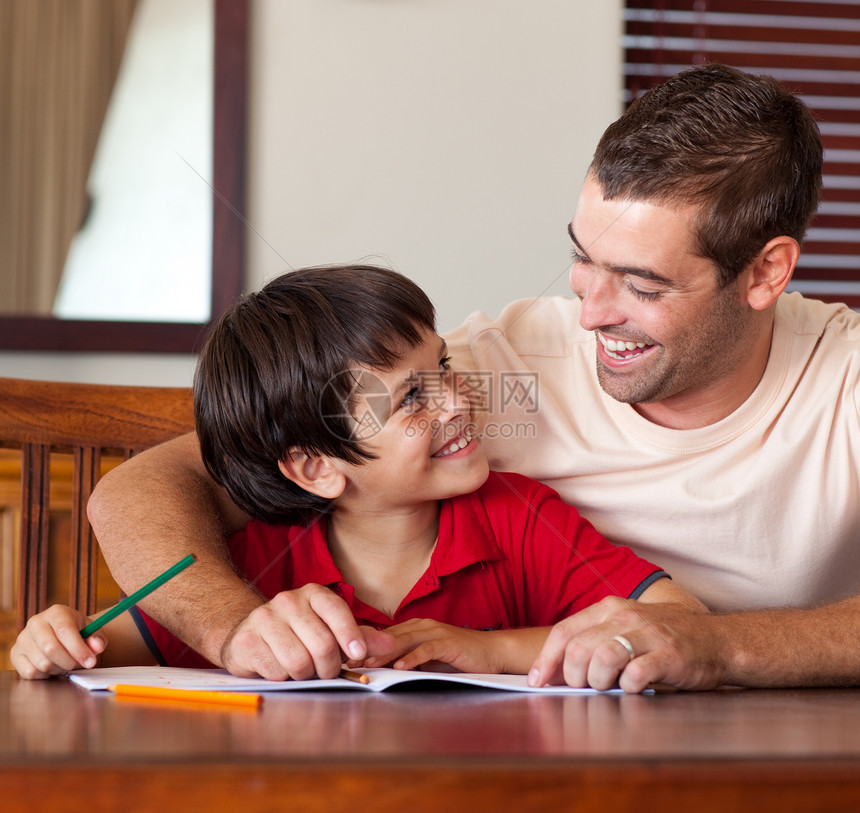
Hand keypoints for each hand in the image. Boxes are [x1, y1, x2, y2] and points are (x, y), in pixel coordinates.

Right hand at [11, 605, 106, 678]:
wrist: (64, 637)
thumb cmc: (80, 634)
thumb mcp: (93, 632)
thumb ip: (98, 639)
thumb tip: (97, 647)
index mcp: (56, 612)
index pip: (65, 630)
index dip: (79, 648)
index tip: (91, 661)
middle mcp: (36, 622)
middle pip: (51, 648)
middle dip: (69, 661)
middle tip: (79, 665)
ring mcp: (23, 639)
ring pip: (42, 663)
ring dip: (59, 669)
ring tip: (66, 663)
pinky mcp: (15, 655)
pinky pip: (31, 673)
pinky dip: (45, 675)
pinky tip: (53, 666)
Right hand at [219, 583, 394, 679]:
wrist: (250, 635)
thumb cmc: (297, 634)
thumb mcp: (329, 630)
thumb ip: (359, 637)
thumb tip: (390, 645)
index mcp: (313, 594)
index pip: (336, 611)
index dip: (350, 635)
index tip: (358, 655)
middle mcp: (288, 600)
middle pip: (322, 644)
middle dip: (328, 667)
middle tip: (325, 671)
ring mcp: (265, 618)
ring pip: (299, 662)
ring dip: (305, 675)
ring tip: (300, 668)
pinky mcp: (248, 641)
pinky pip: (276, 671)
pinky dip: (283, 678)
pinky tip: (278, 667)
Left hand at [361, 618, 509, 673]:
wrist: (492, 652)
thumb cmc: (460, 657)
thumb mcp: (429, 659)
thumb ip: (409, 659)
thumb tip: (384, 669)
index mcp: (416, 628)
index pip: (386, 635)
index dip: (367, 646)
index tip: (349, 658)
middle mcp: (424, 626)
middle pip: (391, 637)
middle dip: (370, 649)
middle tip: (351, 662)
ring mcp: (436, 632)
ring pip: (405, 641)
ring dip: (386, 653)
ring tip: (369, 664)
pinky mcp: (449, 643)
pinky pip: (427, 649)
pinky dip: (413, 658)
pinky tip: (400, 667)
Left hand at [527, 596, 724, 692]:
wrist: (719, 639)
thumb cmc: (666, 638)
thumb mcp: (627, 628)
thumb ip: (596, 641)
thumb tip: (558, 671)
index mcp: (609, 608)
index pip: (564, 631)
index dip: (545, 659)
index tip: (535, 681)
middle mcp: (625, 616)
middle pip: (578, 649)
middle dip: (573, 676)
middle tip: (584, 688)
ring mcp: (648, 634)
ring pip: (602, 659)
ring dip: (599, 682)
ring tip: (610, 688)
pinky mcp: (669, 655)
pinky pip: (636, 674)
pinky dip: (629, 688)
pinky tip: (635, 689)